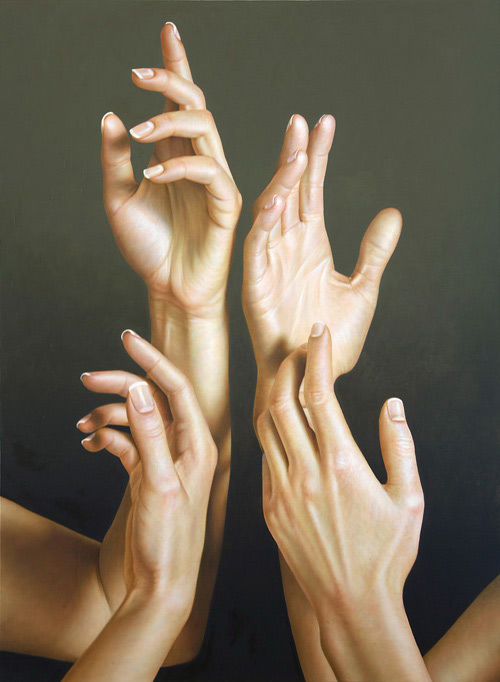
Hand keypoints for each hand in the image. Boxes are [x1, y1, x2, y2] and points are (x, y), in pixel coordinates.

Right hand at [80, 331, 216, 616]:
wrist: (162, 584)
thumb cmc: (171, 541)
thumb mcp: (160, 484)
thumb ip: (151, 435)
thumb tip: (139, 390)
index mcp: (197, 444)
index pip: (176, 387)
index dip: (152, 360)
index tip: (126, 339)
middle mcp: (183, 446)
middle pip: (151, 399)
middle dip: (120, 386)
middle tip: (87, 379)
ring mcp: (164, 458)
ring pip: (134, 420)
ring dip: (108, 416)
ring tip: (83, 426)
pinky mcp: (147, 473)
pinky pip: (125, 443)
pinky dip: (107, 438)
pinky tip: (91, 444)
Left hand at [101, 23, 240, 317]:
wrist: (168, 288)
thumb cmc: (148, 248)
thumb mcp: (119, 198)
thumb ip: (116, 160)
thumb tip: (112, 117)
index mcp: (173, 155)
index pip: (176, 102)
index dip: (174, 65)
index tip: (167, 30)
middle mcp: (196, 160)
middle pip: (195, 102)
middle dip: (171, 79)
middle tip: (138, 73)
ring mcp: (214, 180)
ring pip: (205, 127)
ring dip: (170, 121)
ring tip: (138, 135)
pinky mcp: (226, 203)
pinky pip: (210, 171)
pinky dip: (180, 166)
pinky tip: (154, 174)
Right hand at [243, 114, 400, 412]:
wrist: (312, 379)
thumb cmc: (332, 341)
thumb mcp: (362, 289)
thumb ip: (374, 252)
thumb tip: (392, 214)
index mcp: (312, 245)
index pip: (312, 191)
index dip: (318, 157)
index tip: (325, 124)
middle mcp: (288, 248)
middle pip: (289, 192)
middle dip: (295, 156)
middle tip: (302, 122)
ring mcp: (270, 264)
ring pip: (270, 212)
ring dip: (281, 182)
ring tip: (295, 150)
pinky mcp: (255, 286)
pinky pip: (256, 248)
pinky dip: (263, 224)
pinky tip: (275, 200)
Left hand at [257, 323, 426, 680]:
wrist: (350, 604)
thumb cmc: (388, 554)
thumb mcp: (409, 499)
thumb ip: (401, 447)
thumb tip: (391, 404)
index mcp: (341, 465)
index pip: (320, 396)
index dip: (317, 358)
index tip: (317, 334)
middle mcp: (305, 474)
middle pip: (282, 403)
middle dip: (288, 369)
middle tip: (299, 351)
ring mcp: (282, 491)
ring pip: (264, 428)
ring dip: (273, 398)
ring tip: (287, 381)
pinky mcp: (269, 509)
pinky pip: (264, 459)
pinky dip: (271, 434)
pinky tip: (283, 428)